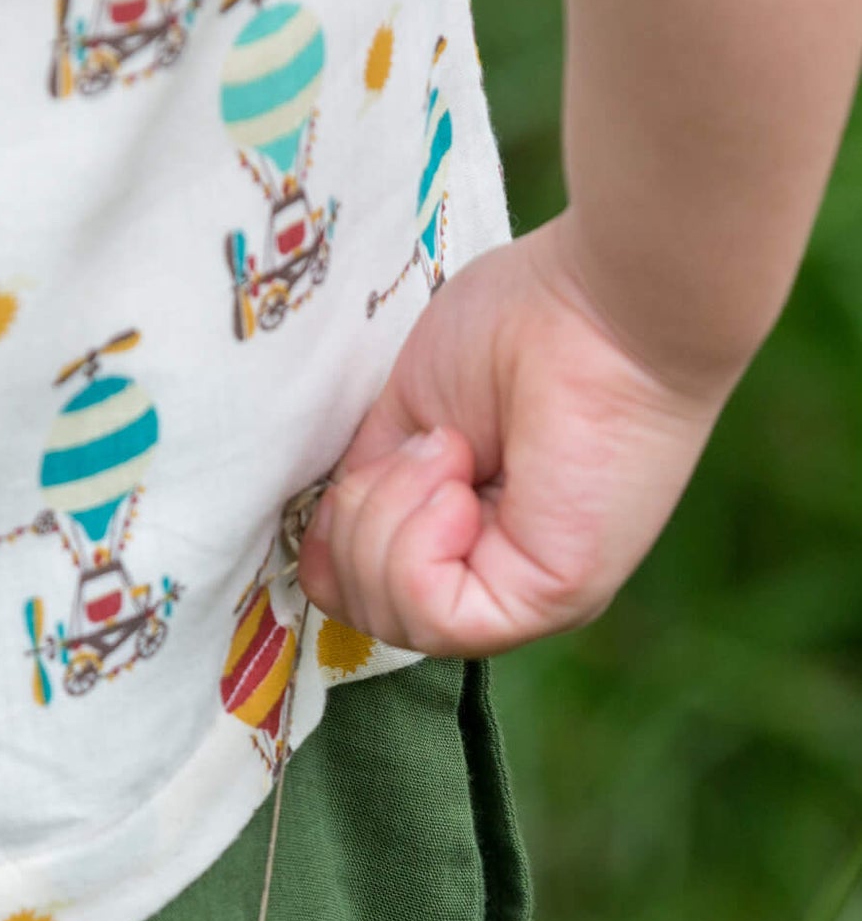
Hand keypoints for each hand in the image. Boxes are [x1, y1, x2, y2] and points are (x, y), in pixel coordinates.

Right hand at [297, 212, 727, 657]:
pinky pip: (429, 616)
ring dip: (388, 521)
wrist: (600, 300)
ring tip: (450, 450)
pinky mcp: (546, 602)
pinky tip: (458, 481)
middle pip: (364, 610)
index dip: (333, 542)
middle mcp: (501, 580)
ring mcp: (524, 599)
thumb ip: (368, 488)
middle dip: (359, 520)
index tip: (360, 468)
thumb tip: (319, 539)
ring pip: (389, 620)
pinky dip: (416, 544)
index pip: (362, 591)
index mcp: (473, 538)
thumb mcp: (408, 417)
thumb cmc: (522, 328)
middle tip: (429, 442)